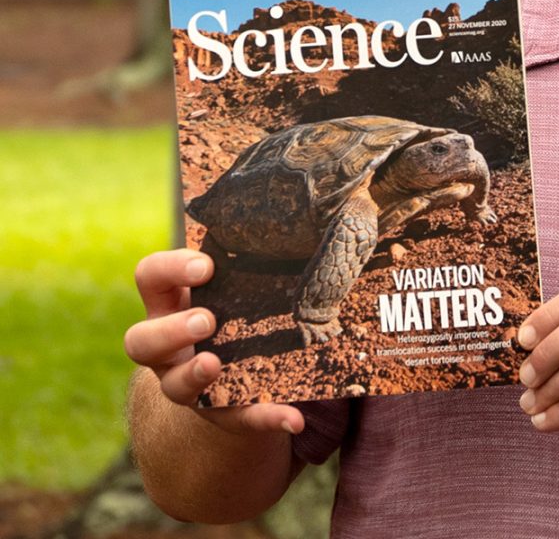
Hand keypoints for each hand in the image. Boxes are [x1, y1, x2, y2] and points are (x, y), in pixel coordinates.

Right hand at [123, 249, 303, 436]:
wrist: (231, 376)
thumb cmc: (235, 311)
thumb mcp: (234, 288)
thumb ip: (253, 267)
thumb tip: (320, 235)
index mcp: (170, 304)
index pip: (149, 277)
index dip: (169, 269)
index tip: (206, 265)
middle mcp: (167, 348)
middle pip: (140, 341)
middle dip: (171, 330)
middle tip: (207, 320)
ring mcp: (186, 384)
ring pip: (172, 387)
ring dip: (194, 376)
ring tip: (214, 364)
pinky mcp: (219, 414)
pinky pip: (238, 420)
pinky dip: (265, 418)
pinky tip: (293, 418)